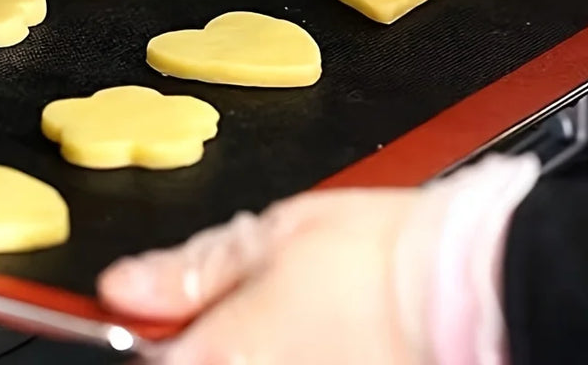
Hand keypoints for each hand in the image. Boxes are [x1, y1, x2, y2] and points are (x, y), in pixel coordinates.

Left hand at [97, 189, 435, 364]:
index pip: (146, 356)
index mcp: (221, 354)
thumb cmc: (376, 255)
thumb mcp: (275, 236)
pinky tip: (327, 334)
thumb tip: (126, 284)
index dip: (156, 328)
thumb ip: (194, 269)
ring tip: (308, 318)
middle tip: (264, 308)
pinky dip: (299, 350)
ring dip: (260, 345)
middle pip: (201, 364)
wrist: (462, 284)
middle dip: (217, 337)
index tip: (172, 310)